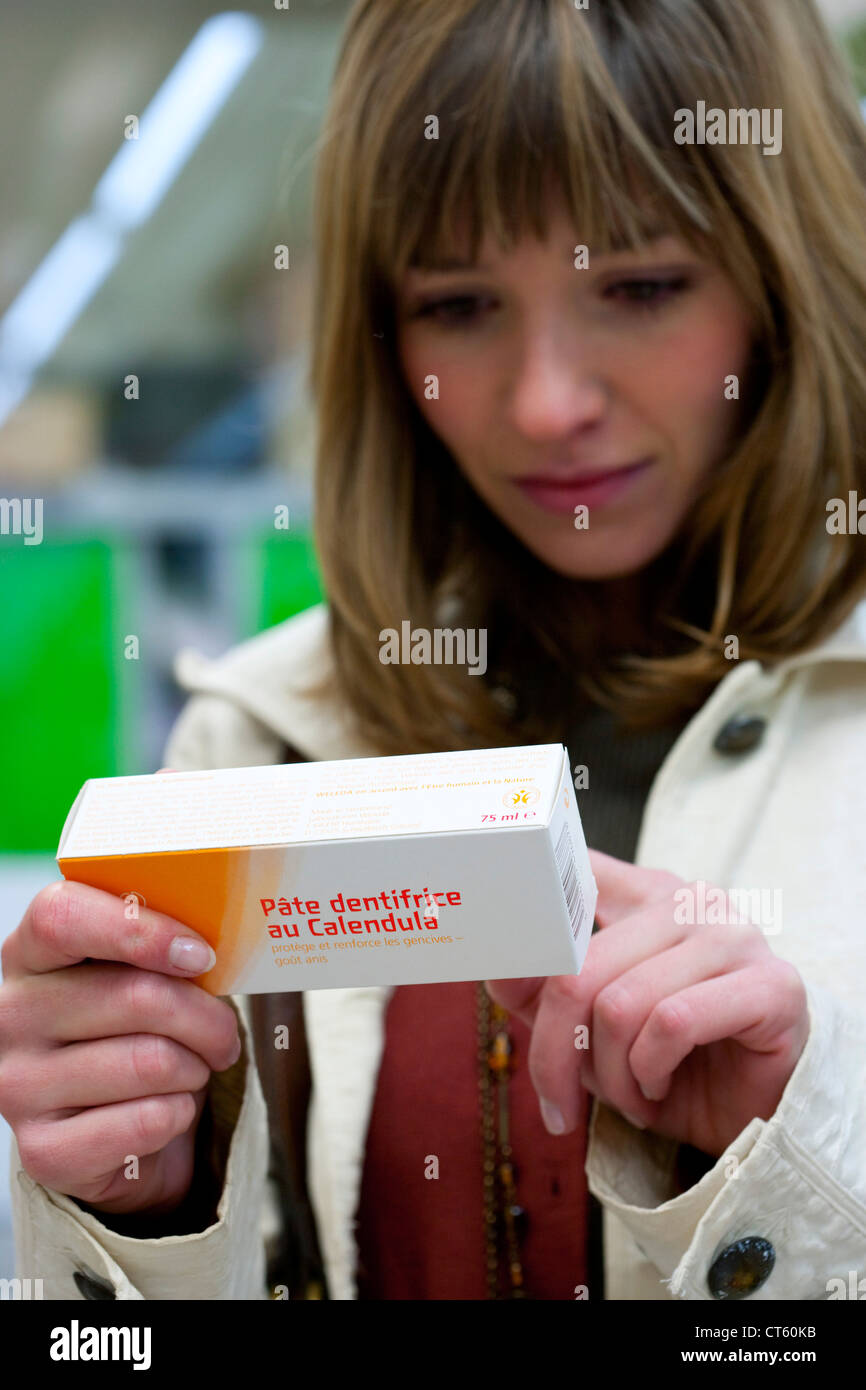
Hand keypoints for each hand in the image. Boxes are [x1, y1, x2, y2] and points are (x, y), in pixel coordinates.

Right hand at [0, 770, 240, 1215]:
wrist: (109, 1123)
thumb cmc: (131, 1014)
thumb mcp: (140, 947)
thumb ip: (154, 872)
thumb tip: (174, 784)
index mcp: (30, 949)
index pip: (62, 913)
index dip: (138, 926)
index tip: (199, 949)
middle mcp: (8, 1013)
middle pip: (131, 998)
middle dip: (206, 1015)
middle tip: (226, 1027)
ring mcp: (16, 1085)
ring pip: (149, 1064)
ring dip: (197, 1065)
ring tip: (198, 1062)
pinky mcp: (43, 1151)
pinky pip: (144, 1123)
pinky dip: (179, 1114)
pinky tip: (169, 1105)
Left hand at [486, 849, 809, 1157]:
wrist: (756, 1120)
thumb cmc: (669, 1065)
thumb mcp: (589, 1032)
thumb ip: (543, 993)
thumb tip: (497, 969)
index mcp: (644, 895)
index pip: (575, 874)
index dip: (531, 914)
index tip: (501, 954)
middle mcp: (690, 903)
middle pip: (580, 969)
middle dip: (556, 1050)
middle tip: (559, 1100)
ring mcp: (735, 937)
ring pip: (622, 1003)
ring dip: (612, 1074)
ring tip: (630, 1096)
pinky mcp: (771, 986)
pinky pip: (673, 1023)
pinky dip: (651, 1071)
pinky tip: (661, 1086)